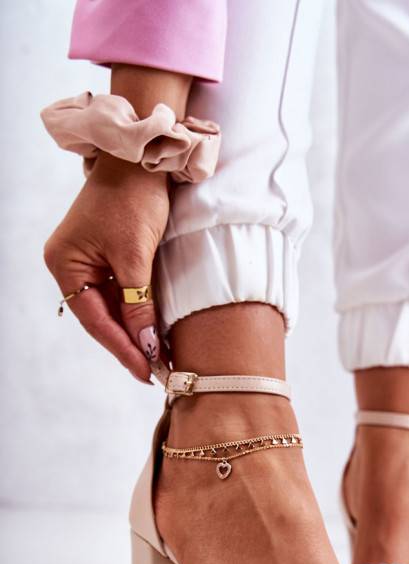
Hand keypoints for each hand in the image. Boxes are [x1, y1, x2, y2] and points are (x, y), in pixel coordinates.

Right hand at [44, 153, 169, 382]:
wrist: (142, 159)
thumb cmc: (133, 198)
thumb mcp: (135, 256)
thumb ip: (138, 305)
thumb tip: (146, 346)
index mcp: (64, 264)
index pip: (93, 319)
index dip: (121, 348)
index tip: (145, 371)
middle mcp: (70, 266)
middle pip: (100, 318)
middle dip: (128, 344)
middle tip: (154, 372)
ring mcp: (87, 263)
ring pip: (110, 309)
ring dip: (134, 332)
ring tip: (156, 358)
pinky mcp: (107, 258)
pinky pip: (119, 295)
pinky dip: (136, 313)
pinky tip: (151, 332)